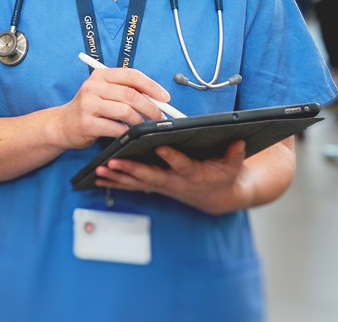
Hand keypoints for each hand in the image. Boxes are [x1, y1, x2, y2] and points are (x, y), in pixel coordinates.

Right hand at [53, 66, 169, 150]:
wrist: (63, 124)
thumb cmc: (90, 108)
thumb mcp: (104, 93)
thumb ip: (125, 91)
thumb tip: (157, 98)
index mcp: (100, 75)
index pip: (131, 75)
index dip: (151, 86)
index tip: (165, 98)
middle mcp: (93, 86)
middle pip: (131, 94)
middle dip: (151, 107)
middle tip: (159, 117)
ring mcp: (88, 105)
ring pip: (125, 111)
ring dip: (141, 121)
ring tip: (145, 127)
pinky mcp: (87, 123)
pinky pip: (116, 128)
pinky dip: (128, 132)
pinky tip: (130, 134)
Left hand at [94, 140, 249, 215]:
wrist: (218, 198)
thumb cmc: (223, 176)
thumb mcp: (233, 165)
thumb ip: (234, 152)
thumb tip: (238, 139)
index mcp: (193, 172)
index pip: (181, 163)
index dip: (171, 156)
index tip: (159, 146)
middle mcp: (175, 181)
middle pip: (151, 175)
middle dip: (131, 169)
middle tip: (113, 162)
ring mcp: (163, 185)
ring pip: (138, 182)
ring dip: (118, 177)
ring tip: (99, 170)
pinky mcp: (156, 185)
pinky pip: (134, 185)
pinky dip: (117, 182)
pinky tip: (100, 177)